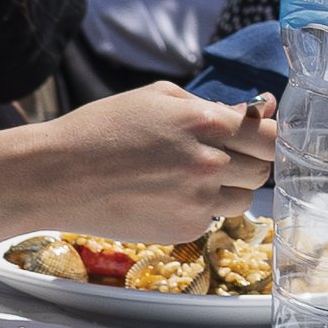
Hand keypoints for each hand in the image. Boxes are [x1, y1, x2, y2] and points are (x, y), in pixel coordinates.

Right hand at [34, 84, 279, 242]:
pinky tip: (168, 194)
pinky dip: (202, 207)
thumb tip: (258, 109)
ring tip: (192, 175)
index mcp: (204, 122)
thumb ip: (211, 106)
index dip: (272, 135)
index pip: (270, 134)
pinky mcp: (184, 228)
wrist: (56, 176)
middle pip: (263, 168)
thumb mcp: (158, 98)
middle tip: (228, 154)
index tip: (263, 136)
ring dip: (231, 186)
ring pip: (245, 198)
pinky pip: (213, 216)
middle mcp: (208, 163)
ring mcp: (197, 200)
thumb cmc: (103, 128)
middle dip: (252, 160)